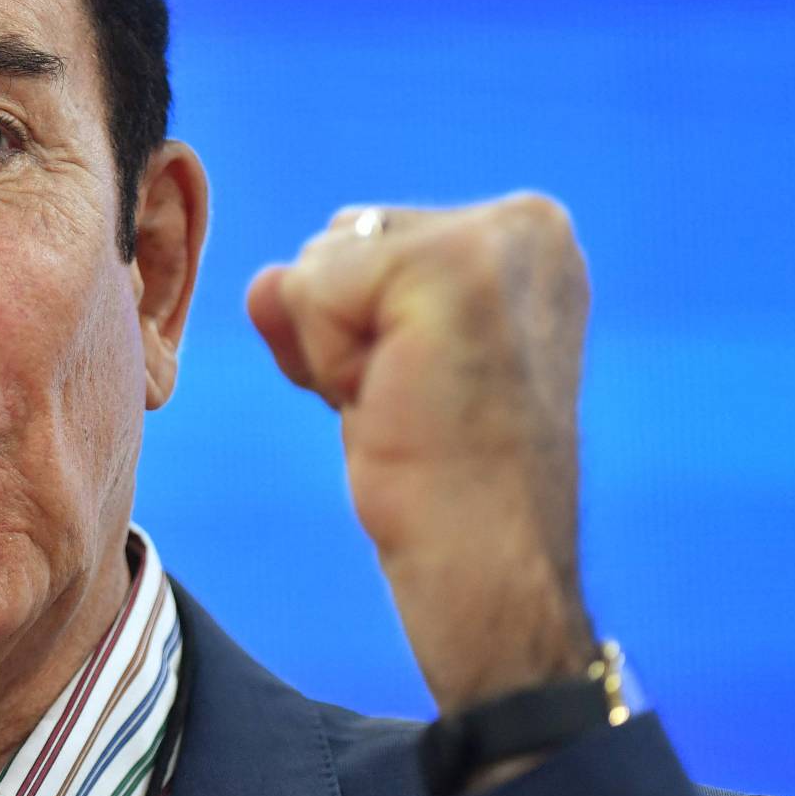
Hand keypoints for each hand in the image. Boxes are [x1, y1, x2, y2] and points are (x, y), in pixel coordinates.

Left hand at [247, 193, 594, 715]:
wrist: (490, 571)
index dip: (360, 328)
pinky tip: (396, 406)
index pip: (366, 238)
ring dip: (334, 354)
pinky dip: (328, 363)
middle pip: (338, 238)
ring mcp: (495, 241)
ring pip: (318, 262)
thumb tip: (266, 282)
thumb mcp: (380, 360)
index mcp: (528, 237)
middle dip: (343, 334)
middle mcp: (528, 224)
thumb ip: (324, 297)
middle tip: (413, 405)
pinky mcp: (452, 269)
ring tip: (408, 408)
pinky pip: (311, 289)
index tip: (421, 389)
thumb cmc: (444, 481)